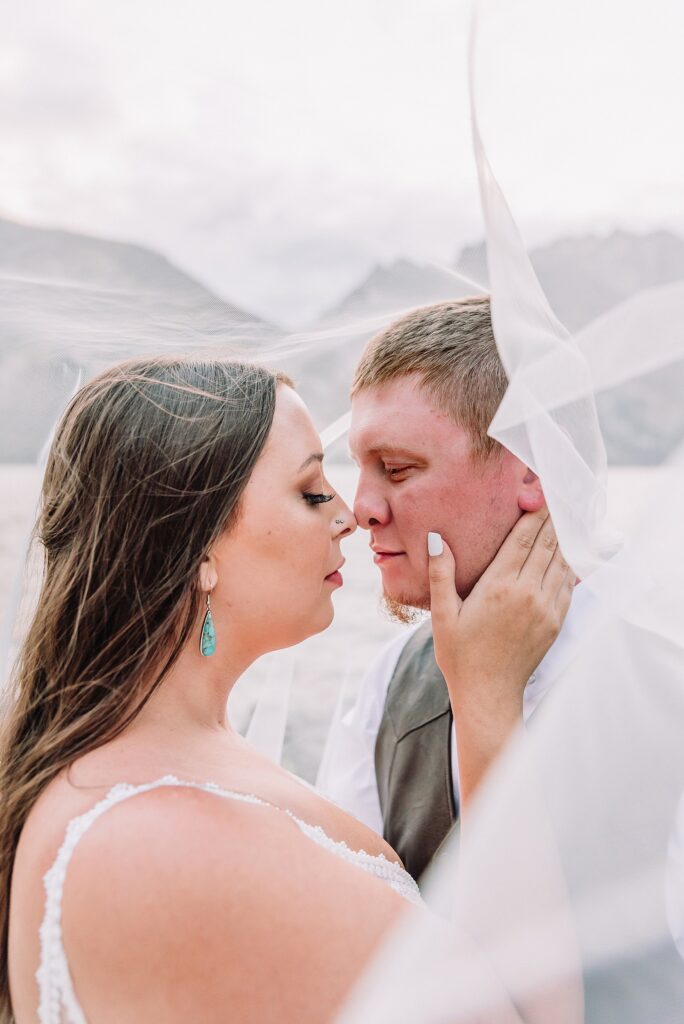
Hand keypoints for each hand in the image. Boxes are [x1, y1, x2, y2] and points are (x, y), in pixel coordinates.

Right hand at [428, 508, 574, 803]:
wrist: (489, 695)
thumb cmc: (460, 656)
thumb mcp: (442, 614)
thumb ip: (441, 573)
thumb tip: (436, 537)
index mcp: (499, 587)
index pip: (523, 538)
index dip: (532, 513)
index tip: (537, 493)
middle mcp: (528, 593)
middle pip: (546, 544)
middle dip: (549, 518)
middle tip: (552, 496)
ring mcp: (546, 608)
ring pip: (561, 561)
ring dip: (561, 538)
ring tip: (560, 518)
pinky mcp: (556, 621)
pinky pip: (567, 584)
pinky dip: (568, 563)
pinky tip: (565, 553)